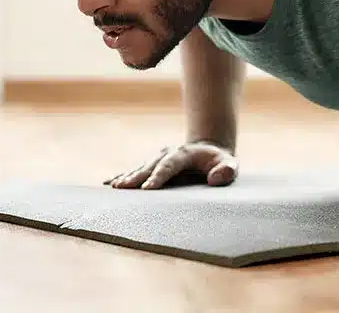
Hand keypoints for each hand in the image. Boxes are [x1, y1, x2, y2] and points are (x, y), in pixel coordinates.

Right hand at [103, 141, 237, 189]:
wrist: (209, 150)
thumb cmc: (220, 162)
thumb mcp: (230, 164)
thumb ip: (228, 170)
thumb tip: (215, 179)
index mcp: (184, 153)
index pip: (170, 165)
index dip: (159, 176)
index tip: (148, 189)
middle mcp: (168, 153)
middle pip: (150, 165)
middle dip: (136, 177)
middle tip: (123, 188)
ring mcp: (158, 159)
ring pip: (140, 168)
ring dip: (127, 177)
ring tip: (114, 187)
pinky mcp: (153, 166)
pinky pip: (136, 171)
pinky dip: (122, 176)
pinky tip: (108, 184)